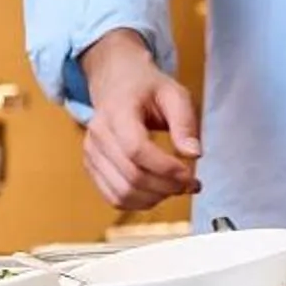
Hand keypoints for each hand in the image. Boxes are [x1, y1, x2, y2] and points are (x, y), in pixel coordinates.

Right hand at [78, 28, 200, 212]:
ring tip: (176, 188)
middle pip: (131, 176)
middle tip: (191, 184)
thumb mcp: (174, 94)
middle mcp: (98, 135)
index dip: (165, 167)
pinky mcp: (92, 167)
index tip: (190, 173)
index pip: (136, 149)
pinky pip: (113, 197)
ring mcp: (91, 154)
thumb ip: (185, 122)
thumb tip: (194, 154)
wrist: (116, 83)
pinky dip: (139, 202)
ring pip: (121, 193)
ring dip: (155, 198)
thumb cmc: (147, 88)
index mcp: (117, 112)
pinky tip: (158, 193)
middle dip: (166, 187)